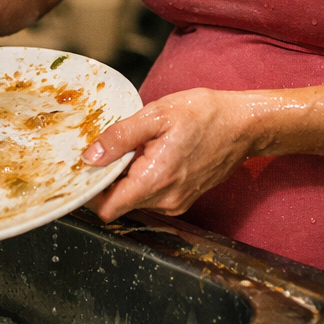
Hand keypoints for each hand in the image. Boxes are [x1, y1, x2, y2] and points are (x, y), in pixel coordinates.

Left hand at [82, 88, 254, 221]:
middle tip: (101, 149)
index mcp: (155, 180)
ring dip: (124, 177)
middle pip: (118, 203)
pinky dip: (141, 178)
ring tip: (128, 147)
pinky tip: (146, 153)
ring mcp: (176, 202)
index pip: (108, 208)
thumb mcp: (156, 115)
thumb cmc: (204, 115)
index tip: (80, 170)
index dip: (89, 191)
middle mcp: (166, 200)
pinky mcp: (183, 198)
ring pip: (134, 199)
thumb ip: (120, 137)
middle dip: (106, 179)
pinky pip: (151, 195)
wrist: (243, 125)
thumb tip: (90, 156)